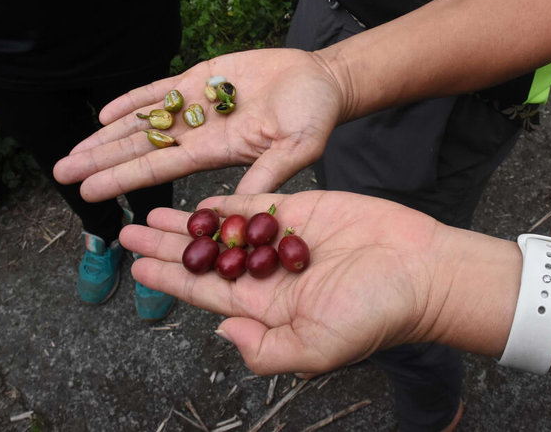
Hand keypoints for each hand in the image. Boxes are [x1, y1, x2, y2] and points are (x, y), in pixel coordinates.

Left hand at [53, 49, 343, 200]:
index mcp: (218, 153)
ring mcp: (198, 106)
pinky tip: (107, 112)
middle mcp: (200, 134)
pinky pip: (161, 91)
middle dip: (100, 160)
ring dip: (108, 135)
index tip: (89, 191)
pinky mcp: (202, 78)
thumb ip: (267, 173)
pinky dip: (134, 99)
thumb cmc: (315, 118)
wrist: (322, 83)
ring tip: (73, 151)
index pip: (160, 169)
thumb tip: (236, 205)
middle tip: (60, 172)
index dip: (123, 178)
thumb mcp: (297, 149)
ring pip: (143, 122)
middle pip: (140, 149)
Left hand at [125, 191, 448, 375]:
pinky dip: (228, 203)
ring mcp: (283, 242)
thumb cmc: (375, 313)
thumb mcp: (316, 348)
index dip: (169, 279)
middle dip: (167, 247)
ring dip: (189, 224)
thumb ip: (264, 348)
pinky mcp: (301, 213)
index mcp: (267, 309)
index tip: (137, 266)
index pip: (206, 292)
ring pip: (224, 230)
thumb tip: (222, 333)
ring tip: (153, 214)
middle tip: (130, 231)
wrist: (420, 271)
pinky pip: (256, 206)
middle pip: (206, 259)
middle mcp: (269, 276)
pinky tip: (201, 201)